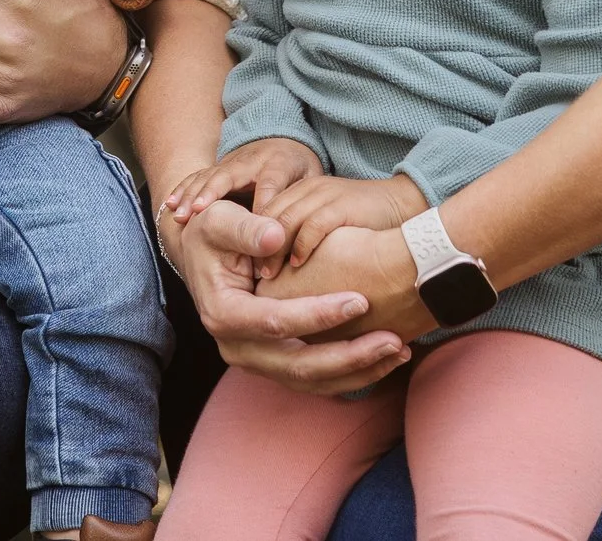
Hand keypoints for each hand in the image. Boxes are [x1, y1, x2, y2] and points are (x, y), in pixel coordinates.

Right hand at [160, 136, 322, 238]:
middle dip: (213, 193)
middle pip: (229, 176)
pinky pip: (197, 177)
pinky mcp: (217, 169)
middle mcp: (250, 161)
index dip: (261, 206)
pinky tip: (170, 205)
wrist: (284, 143)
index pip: (269, 185)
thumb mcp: (311, 179)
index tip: (254, 229)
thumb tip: (297, 227)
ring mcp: (230, 163)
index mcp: (278, 164)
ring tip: (180, 215)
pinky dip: (182, 190)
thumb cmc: (300, 170)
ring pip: (208, 177)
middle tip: (198, 212)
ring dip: (192, 195)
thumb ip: (305, 197)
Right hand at [172, 198, 410, 396]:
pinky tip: (383, 358)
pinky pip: (314, 379)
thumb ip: (247, 228)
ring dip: (357, 370)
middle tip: (393, 340)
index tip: (361, 300)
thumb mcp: (220, 220)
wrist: (202, 253)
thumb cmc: (214, 231)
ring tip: (399, 351)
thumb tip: (277, 236)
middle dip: (350, 356)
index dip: (320, 314)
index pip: (277, 323)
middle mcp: (237, 347)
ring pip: (311, 380)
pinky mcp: (273, 363)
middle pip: (299, 365)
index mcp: (223, 314)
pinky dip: (350, 373)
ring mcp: (256, 361)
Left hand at [258, 173, 426, 271]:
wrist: (405, 204)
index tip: (244, 268)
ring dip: (273, 249)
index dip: (251, 239)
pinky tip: (297, 265)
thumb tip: (281, 273)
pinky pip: (313, 224)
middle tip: (249, 276)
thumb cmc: (365, 224)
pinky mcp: (341, 204)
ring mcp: (324, 195)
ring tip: (267, 276)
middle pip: (268, 215)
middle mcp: (308, 189)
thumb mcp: (327, 227)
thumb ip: (304, 239)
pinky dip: (302, 246)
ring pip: (285, 219)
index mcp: (301, 191)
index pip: (264, 212)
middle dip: (256, 246)